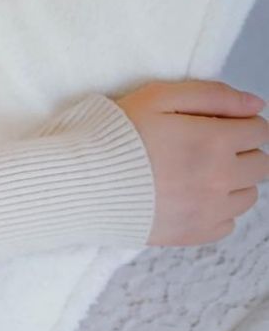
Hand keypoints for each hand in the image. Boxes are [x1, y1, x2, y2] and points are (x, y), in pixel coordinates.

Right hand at [111, 80, 267, 246]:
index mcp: (214, 140)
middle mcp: (219, 178)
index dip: (240, 123)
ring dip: (232, 182)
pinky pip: (227, 223)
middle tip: (206, 148)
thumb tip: (257, 105)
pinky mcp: (194, 234)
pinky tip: (189, 197)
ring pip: (249, 196)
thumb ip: (212, 95)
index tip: (216, 124)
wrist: (80, 184)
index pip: (259, 131)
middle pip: (261, 165)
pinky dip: (216, 210)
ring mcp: (209, 210)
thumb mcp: (158, 97)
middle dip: (241, 152)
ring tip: (196, 174)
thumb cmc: (114, 136)